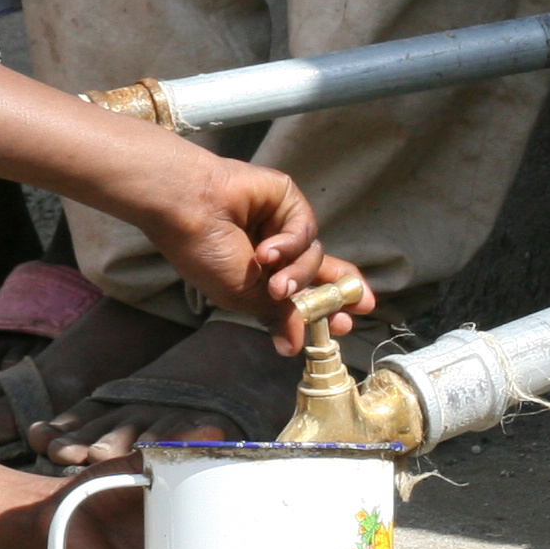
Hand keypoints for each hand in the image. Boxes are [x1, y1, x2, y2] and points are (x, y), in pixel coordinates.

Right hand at [125, 153, 348, 340]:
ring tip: (273, 283)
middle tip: (361, 307)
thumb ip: (277, 316)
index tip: (345, 326)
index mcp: (259, 276)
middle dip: (338, 290)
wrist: (188, 209)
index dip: (324, 308)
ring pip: (313, 255)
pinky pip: (304, 229)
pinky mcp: (286, 199)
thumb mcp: (244, 296)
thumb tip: (292, 349)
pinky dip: (290, 244)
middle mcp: (274, 250)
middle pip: (320, 270)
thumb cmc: (205, 255)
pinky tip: (266, 250)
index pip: (300, 292)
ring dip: (297, 274)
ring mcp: (280, 223)